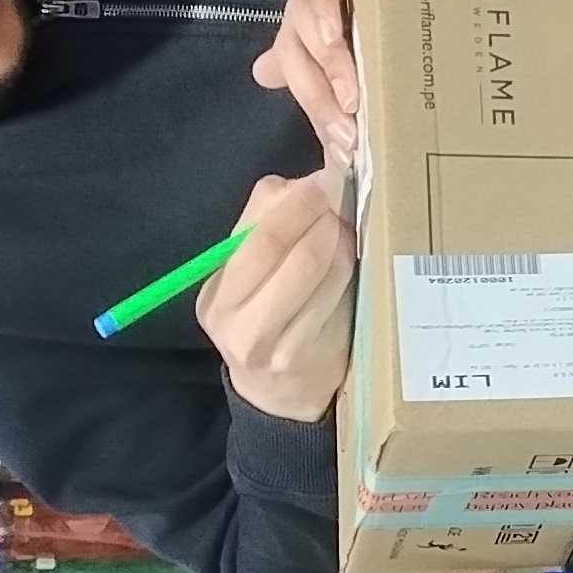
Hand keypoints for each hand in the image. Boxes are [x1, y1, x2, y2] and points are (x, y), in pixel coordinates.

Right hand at [204, 170, 357, 422]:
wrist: (281, 396)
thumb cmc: (272, 321)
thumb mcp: (254, 278)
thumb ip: (269, 225)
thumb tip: (309, 179)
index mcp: (218, 292)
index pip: (254, 231)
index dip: (296, 198)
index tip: (325, 176)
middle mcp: (233, 320)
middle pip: (284, 246)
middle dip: (321, 212)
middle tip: (344, 197)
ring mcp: (272, 343)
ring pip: (318, 267)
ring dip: (342, 239)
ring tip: (349, 230)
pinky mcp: (308, 356)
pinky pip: (338, 296)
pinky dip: (350, 270)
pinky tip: (354, 263)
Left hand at [254, 0, 494, 158]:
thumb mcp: (383, 25)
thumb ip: (353, 63)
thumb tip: (306, 98)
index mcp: (314, 28)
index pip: (299, 76)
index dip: (316, 116)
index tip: (344, 156)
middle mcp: (308, 3)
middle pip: (295, 55)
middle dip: (318, 101)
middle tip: (350, 139)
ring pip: (303, 22)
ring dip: (326, 64)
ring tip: (352, 99)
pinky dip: (322, 5)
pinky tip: (333, 34)